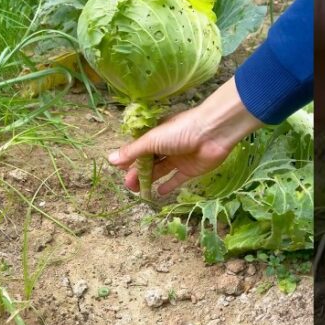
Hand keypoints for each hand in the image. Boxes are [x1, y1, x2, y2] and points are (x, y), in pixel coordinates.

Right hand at [107, 77, 262, 195]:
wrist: (213, 132)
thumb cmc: (180, 131)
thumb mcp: (152, 140)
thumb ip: (133, 151)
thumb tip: (111, 160)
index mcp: (156, 135)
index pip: (139, 149)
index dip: (129, 160)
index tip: (120, 172)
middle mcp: (166, 146)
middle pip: (148, 162)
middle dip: (137, 174)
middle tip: (128, 187)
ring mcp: (178, 158)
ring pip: (160, 171)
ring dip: (149, 180)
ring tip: (138, 192)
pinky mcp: (190, 170)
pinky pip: (177, 179)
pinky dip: (168, 186)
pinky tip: (158, 193)